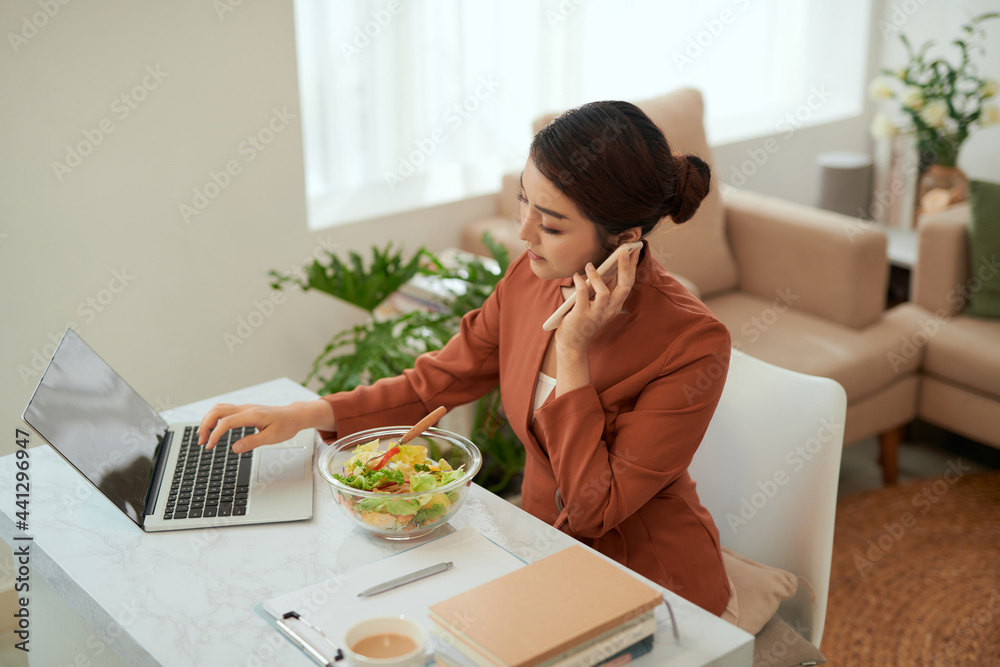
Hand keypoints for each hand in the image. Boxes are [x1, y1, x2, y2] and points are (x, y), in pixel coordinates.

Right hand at [197, 400, 333, 452]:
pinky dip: (215, 419)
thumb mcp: (272, 438)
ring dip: (208, 420)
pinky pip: (225, 411)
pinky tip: (213, 430)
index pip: (226, 422)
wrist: (294, 415)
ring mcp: (245, 408)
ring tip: (204, 436)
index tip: (209, 446)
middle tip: (202, 442)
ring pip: (219, 409)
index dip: (215, 434)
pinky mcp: (245, 411)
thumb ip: (253, 442)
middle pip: (218, 410)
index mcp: (252, 415)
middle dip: (206, 425)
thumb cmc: (286, 425)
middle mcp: (246, 408)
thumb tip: (235, 448)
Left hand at [556, 247, 638, 351]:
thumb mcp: (599, 304)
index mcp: (616, 305)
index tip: (635, 249)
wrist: (573, 344)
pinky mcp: (582, 316)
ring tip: (590, 265)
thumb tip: (607, 267)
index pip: (629, 282)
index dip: (633, 265)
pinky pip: (583, 296)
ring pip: (605, 293)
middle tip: (623, 251)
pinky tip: (577, 276)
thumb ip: (605, 289)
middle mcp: (610, 310)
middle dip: (625, 267)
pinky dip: (580, 284)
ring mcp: (597, 314)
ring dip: (598, 277)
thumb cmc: (585, 320)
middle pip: (624, 286)